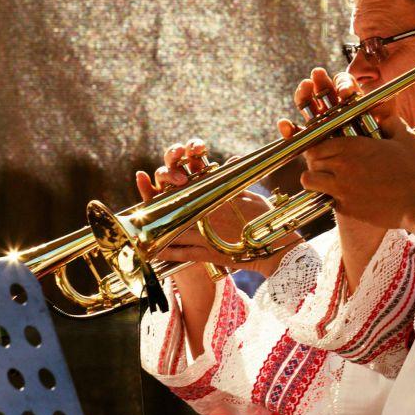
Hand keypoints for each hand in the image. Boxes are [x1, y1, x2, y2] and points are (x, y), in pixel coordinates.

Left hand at [134, 138, 279, 274]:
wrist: (274, 249)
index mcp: (216, 198)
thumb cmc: (266, 221)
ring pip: (172, 230)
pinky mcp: (207, 253)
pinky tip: (152, 252)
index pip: (187, 188)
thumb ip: (237, 181)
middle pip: (175, 208)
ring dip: (155, 231)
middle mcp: (207, 214)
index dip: (170, 184)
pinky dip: (165, 252)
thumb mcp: (252, 197)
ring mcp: (205, 234)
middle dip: (157, 207)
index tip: (157, 183)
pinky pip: (180, 253)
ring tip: (139, 230)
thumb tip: (232, 161)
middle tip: (143, 206)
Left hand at [279, 69, 414, 231]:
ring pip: (309, 180)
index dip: (319, 143)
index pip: (317, 140)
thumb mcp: (406, 138)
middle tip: (326, 162)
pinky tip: (342, 194)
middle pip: (311, 159)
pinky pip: (324, 199)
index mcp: (353, 146)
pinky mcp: (345, 208)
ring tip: (326, 178)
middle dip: (315, 159)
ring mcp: (341, 188)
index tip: (326, 147)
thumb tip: (384, 113)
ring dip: (315, 178)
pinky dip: (328, 196)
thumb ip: (391, 121)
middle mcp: (342, 166)